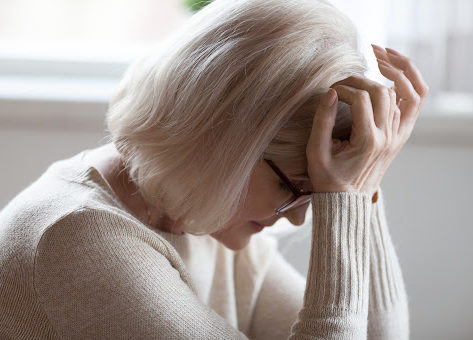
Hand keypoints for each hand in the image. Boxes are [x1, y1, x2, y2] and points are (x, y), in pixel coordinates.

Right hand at [306, 45, 428, 195]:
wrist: (346, 201)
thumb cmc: (327, 179)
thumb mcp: (316, 152)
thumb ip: (322, 121)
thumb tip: (329, 92)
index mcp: (368, 142)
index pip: (361, 99)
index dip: (343, 88)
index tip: (328, 91)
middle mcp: (387, 138)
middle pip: (383, 92)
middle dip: (362, 79)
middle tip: (344, 79)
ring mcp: (395, 138)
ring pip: (398, 96)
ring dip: (383, 79)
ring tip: (368, 66)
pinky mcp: (397, 138)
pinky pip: (404, 106)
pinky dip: (395, 90)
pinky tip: (382, 80)